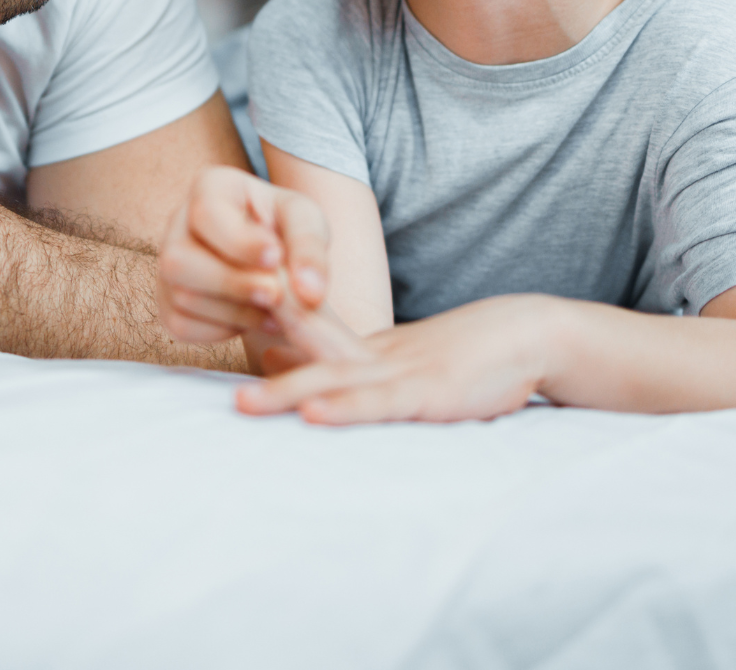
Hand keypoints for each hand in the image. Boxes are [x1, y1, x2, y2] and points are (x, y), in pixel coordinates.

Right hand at [156, 165, 338, 345]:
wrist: (272, 258)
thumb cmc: (284, 228)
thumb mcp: (306, 222)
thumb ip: (310, 249)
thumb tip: (310, 292)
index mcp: (210, 187)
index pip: (206, 212)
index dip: (239, 242)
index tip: (276, 257)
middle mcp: (178, 223)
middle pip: (179, 260)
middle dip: (232, 284)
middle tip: (276, 294)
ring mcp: (167, 264)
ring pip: (181, 296)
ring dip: (234, 312)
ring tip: (274, 310)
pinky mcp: (166, 301)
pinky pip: (180, 325)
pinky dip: (221, 330)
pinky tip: (253, 319)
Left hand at [236, 295, 556, 424]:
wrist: (530, 334)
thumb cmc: (467, 353)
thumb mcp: (398, 359)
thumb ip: (348, 367)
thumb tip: (286, 366)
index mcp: (363, 348)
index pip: (300, 331)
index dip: (255, 325)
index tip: (205, 320)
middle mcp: (373, 356)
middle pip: (303, 352)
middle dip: (251, 361)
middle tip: (206, 361)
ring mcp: (401, 373)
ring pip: (333, 382)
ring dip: (287, 392)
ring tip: (244, 404)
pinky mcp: (430, 395)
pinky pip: (380, 405)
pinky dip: (346, 410)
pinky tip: (315, 415)